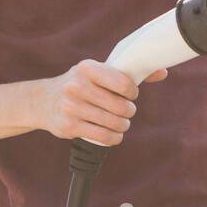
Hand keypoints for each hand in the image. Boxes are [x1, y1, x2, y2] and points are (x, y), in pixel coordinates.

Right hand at [35, 59, 168, 145]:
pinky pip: (103, 136)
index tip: (130, 95)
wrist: (43, 101)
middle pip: (120, 106)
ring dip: (122, 126)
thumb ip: (129, 72)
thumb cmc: (80, 84)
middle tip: (126, 112)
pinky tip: (113, 134)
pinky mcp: (69, 126)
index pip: (123, 82)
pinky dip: (113, 138)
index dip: (132, 93)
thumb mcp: (97, 72)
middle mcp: (77, 86)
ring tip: (120, 123)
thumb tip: (163, 72)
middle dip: (128, 112)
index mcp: (87, 68)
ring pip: (113, 123)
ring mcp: (71, 107)